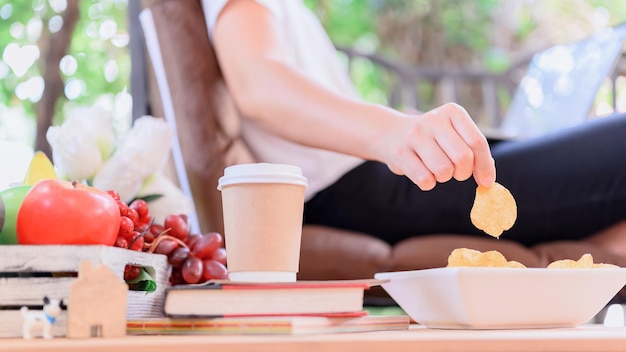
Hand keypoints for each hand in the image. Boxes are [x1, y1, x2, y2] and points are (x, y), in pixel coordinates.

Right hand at [381, 103, 495, 190]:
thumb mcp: (454, 135)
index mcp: (452, 112)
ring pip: (444, 171)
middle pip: (463, 158)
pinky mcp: (400, 153)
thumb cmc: (433, 139)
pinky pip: (425, 179)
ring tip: (436, 169)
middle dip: (463, 173)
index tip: (486, 181)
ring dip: (444, 177)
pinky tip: (422, 172)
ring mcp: (415, 135)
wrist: (391, 133)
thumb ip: (473, 151)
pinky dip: (428, 183)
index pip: (477, 142)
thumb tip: (488, 179)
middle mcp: (433, 120)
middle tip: (457, 173)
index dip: (485, 165)